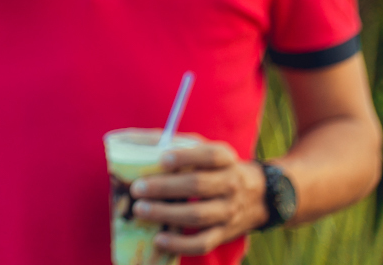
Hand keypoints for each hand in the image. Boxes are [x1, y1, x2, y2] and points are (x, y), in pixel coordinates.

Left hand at [130, 140, 267, 255]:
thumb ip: (169, 142)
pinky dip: (180, 244)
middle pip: (198, 185)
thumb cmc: (213, 168)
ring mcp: (228, 211)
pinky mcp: (224, 234)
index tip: (162, 159)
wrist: (257, 196)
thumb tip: (125, 138)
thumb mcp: (201, 149)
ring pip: (198, 215)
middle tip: (137, 188)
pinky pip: (203, 243)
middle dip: (165, 187)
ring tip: (140, 210)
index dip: (186, 157)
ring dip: (166, 214)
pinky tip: (158, 240)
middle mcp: (230, 184)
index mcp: (225, 158)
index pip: (209, 155)